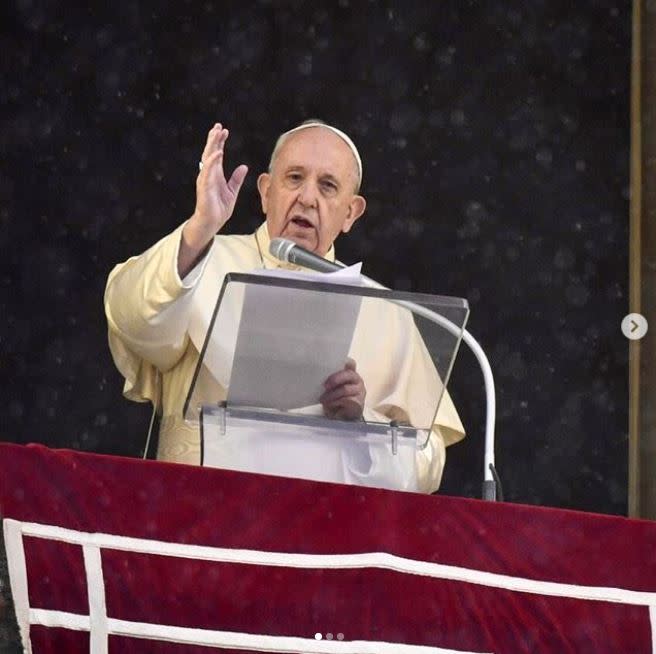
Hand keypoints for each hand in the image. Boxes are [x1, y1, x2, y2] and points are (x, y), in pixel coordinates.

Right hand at [179, 123, 247, 276]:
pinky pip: (208, 170)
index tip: (224, 131)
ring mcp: (205, 178)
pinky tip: (218, 152)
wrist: (212, 222)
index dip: (220, 142)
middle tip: (218, 126)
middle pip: (211, 152)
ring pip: (208, 157)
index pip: (217, 154)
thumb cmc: (219, 208)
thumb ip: (236, 179)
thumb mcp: (232, 191)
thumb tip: (243, 167)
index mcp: (215, 174)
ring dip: (212, 145)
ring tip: (217, 133)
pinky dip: (213, 161)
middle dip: (214, 138)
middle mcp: (209, 174)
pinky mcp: (204, 186)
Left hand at [320, 358, 365, 420]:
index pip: (350, 363)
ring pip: (345, 389)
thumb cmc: (335, 398)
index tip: (333, 364)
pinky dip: (335, 402)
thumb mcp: (330, 386)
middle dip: (335, 379)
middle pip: (348, 374)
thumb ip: (329, 379)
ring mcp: (359, 391)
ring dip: (332, 395)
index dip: (344, 361)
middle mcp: (357, 380)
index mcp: (350, 372)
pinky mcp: (359, 402)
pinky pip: (346, 400)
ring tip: (323, 399)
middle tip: (325, 385)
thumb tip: (318, 375)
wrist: (341, 416)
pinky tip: (330, 404)